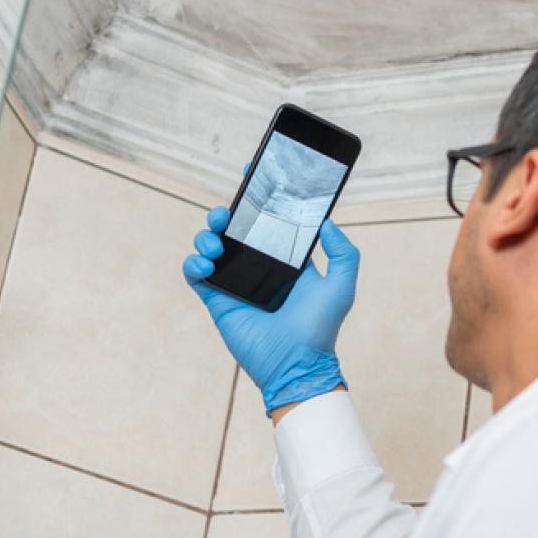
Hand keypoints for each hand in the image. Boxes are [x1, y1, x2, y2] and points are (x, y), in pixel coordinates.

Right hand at [183, 207, 359, 413]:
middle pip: (233, 228)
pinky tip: (205, 265)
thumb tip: (326, 222)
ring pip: (211, 246)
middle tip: (227, 215)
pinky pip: (195, 274)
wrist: (295, 363)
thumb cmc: (319, 328)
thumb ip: (344, 252)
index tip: (251, 174)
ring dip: (206, 237)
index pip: (268, 221)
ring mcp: (236, 283)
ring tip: (217, 246)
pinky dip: (193, 263)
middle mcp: (259, 268)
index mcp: (285, 260)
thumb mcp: (342, 285)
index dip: (257, 198)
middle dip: (224, 214)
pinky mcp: (218, 300)